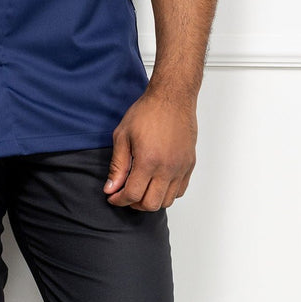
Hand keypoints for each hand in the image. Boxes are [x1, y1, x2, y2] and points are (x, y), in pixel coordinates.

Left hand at [103, 85, 197, 210]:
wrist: (171, 98)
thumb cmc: (147, 112)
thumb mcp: (123, 135)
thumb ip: (117, 165)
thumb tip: (111, 188)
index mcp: (148, 161)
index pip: (132, 194)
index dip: (119, 200)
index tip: (112, 196)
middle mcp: (167, 168)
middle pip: (151, 204)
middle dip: (134, 203)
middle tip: (125, 193)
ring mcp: (181, 168)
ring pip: (167, 200)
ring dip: (151, 199)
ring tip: (141, 188)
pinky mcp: (189, 164)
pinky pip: (180, 190)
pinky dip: (167, 193)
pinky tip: (157, 182)